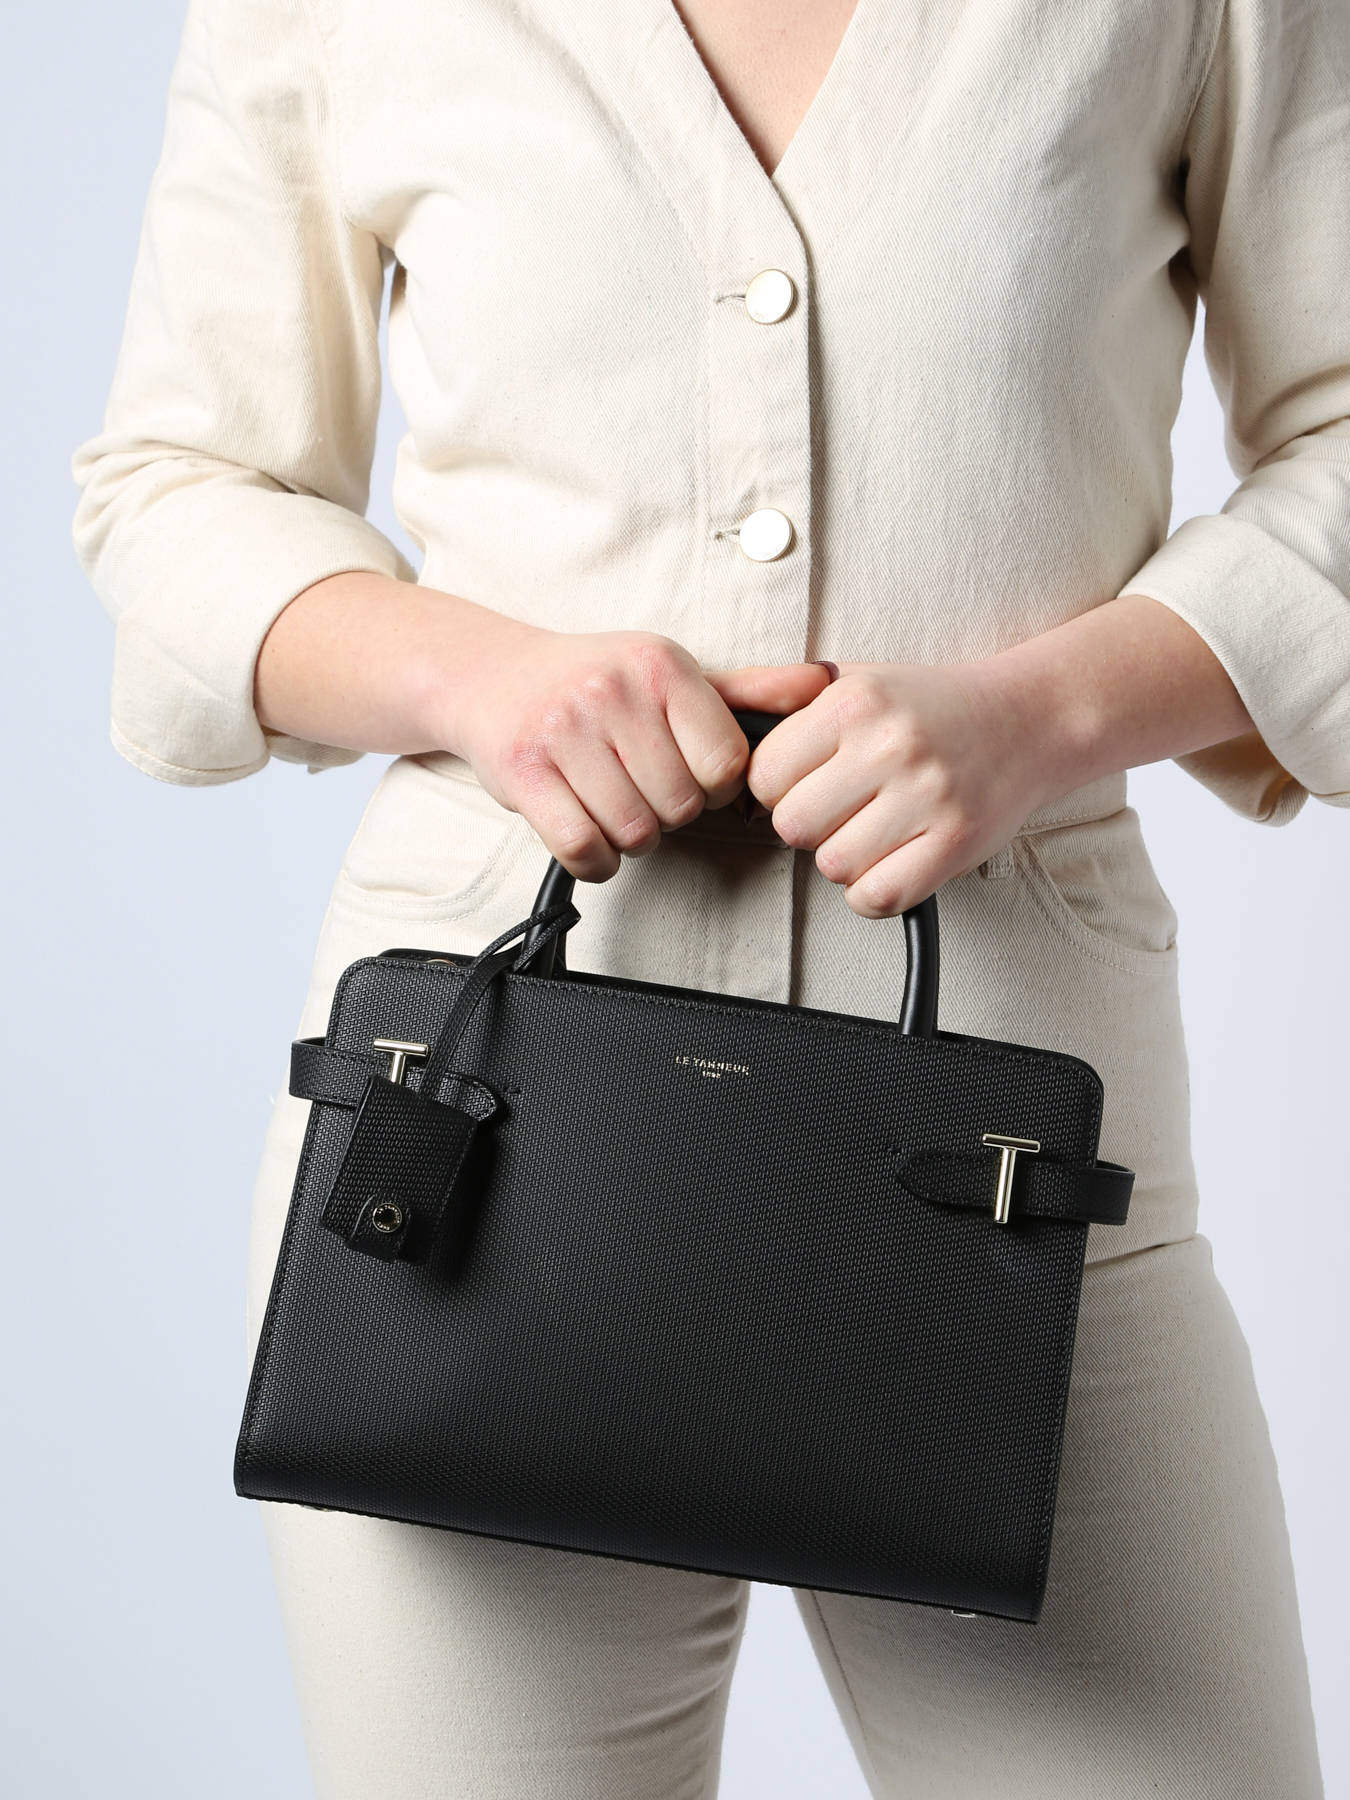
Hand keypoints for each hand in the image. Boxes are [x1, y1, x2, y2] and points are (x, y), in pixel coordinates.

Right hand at [449, 622, 832, 880]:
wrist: (490, 677)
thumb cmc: (591, 682)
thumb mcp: (669, 673)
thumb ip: (747, 691)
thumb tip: (820, 686)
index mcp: (661, 665)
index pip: (727, 763)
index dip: (714, 785)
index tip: (686, 772)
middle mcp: (612, 691)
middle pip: (682, 807)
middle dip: (668, 812)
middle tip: (640, 788)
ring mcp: (565, 732)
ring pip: (637, 833)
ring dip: (630, 838)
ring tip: (611, 803)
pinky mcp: (525, 774)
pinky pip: (585, 850)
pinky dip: (595, 860)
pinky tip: (589, 833)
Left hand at [742, 659, 1051, 917]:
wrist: (1030, 718)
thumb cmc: (934, 708)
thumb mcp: (859, 681)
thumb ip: (792, 707)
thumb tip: (726, 740)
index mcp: (855, 702)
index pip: (764, 774)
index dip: (776, 789)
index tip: (806, 785)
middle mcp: (890, 745)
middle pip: (793, 825)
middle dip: (808, 827)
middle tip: (841, 812)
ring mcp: (926, 796)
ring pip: (833, 865)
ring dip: (845, 859)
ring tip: (876, 830)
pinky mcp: (956, 841)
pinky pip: (877, 896)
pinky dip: (874, 891)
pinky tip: (891, 862)